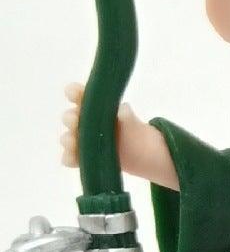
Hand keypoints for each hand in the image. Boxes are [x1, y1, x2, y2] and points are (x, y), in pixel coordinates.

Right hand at [61, 84, 176, 187]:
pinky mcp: (81, 157)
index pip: (79, 96)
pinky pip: (70, 158)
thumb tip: (123, 110)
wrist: (140, 154)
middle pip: (69, 117)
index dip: (73, 92)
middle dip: (70, 118)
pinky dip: (69, 158)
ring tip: (72, 142)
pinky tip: (74, 159)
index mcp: (94, 108)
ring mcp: (81, 140)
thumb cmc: (132, 131)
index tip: (72, 92)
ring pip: (67, 138)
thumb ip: (128, 117)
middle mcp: (83, 122)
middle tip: (75, 120)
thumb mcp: (132, 124)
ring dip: (67, 139)